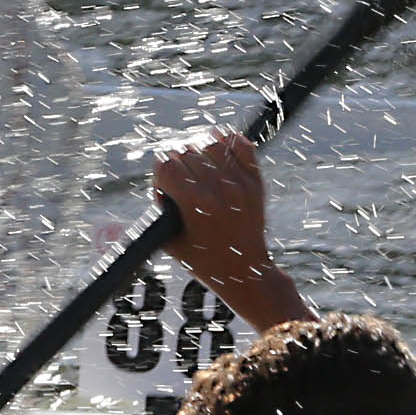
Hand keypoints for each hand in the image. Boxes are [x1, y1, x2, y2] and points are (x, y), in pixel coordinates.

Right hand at [153, 130, 281, 296]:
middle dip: (177, 165)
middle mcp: (219, 189)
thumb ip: (161, 206)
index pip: (166, 164)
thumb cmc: (204, 261)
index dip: (160, 174)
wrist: (245, 272)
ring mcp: (240, 184)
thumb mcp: (170, 239)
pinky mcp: (255, 182)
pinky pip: (241, 145)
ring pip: (211, 143)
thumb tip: (162, 176)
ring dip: (199, 152)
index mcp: (196, 204)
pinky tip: (217, 149)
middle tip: (179, 182)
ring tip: (198, 168)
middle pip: (186, 152)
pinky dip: (227, 142)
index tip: (163, 186)